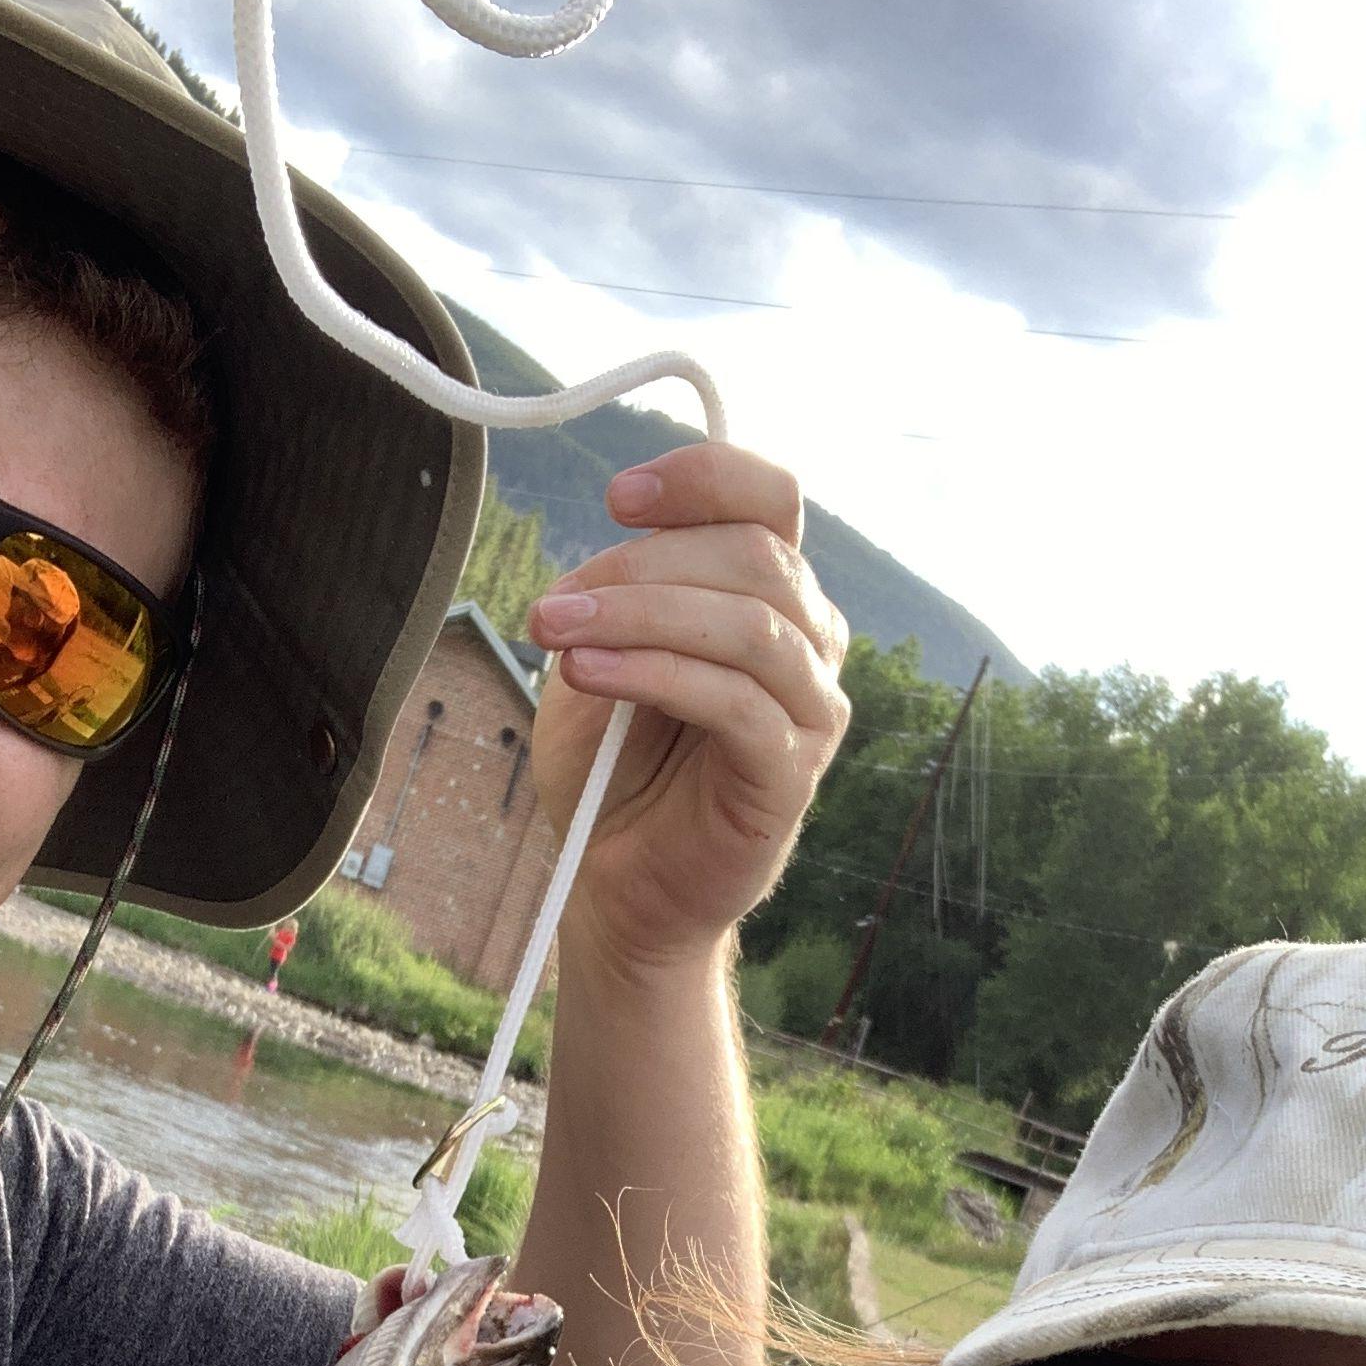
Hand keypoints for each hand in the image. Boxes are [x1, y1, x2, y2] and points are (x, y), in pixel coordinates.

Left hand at [521, 444, 851, 970]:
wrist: (617, 887)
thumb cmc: (612, 770)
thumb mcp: (598, 655)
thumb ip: (617, 594)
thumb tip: (608, 557)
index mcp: (770, 595)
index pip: (770, 499)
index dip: (702, 479)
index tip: (618, 496)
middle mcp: (808, 642)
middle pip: (755, 554)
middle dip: (642, 564)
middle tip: (554, 604)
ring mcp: (810, 710)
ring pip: (749, 623)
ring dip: (641, 615)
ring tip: (557, 635)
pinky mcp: (791, 774)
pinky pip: (737, 702)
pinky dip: (656, 674)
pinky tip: (590, 675)